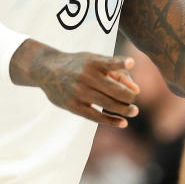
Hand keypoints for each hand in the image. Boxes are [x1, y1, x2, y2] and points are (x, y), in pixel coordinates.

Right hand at [10, 39, 139, 126]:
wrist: (48, 69)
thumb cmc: (79, 65)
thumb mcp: (95, 60)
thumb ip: (117, 71)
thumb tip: (137, 90)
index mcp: (93, 62)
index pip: (110, 63)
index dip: (121, 63)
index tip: (131, 62)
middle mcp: (86, 76)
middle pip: (115, 90)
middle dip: (129, 97)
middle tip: (135, 101)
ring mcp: (80, 92)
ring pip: (108, 104)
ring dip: (124, 110)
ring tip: (134, 111)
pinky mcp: (74, 106)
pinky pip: (96, 116)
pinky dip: (111, 120)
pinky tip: (123, 123)